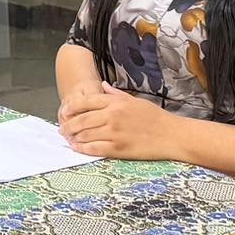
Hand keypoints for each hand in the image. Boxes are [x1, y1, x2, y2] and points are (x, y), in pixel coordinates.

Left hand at [56, 83, 183, 160]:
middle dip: (69, 125)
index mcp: (116, 103)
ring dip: (73, 137)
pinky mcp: (118, 149)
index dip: (72, 108)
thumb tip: (101, 85)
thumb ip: (116, 94)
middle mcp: (112, 116)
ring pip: (85, 135)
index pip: (86, 102)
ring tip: (68, 138)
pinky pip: (94, 148)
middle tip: (62, 129)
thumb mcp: (135, 100)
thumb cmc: (155, 117)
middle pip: (82, 119)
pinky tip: (77, 148)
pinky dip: (82, 148)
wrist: (171, 135)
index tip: (65, 112)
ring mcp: (114, 133)